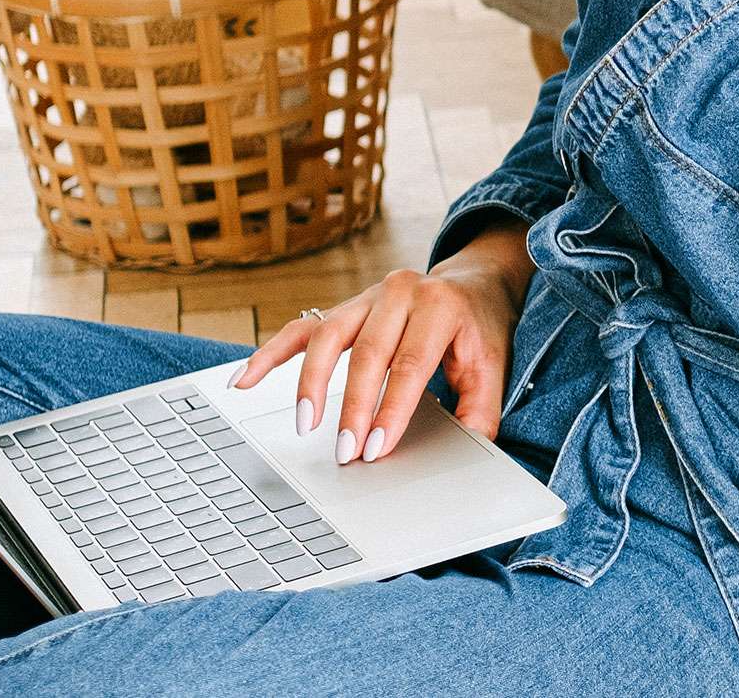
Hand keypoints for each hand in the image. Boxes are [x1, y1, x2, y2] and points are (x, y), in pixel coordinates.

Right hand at [228, 221, 532, 464]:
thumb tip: (467, 454)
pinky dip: (270, 354)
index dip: (392, 407)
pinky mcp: (343, 308)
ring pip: (329, 335)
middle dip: (353, 406)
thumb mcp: (493, 366)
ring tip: (304, 425)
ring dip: (311, 382)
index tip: (376, 448)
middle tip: (344, 452)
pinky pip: (299, 328)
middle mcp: (401, 292)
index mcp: (440, 305)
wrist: (471, 284)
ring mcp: (366, 297)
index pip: (411, 362)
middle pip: (369, 352)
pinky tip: (245, 380)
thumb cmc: (477, 331)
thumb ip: (480, 410)